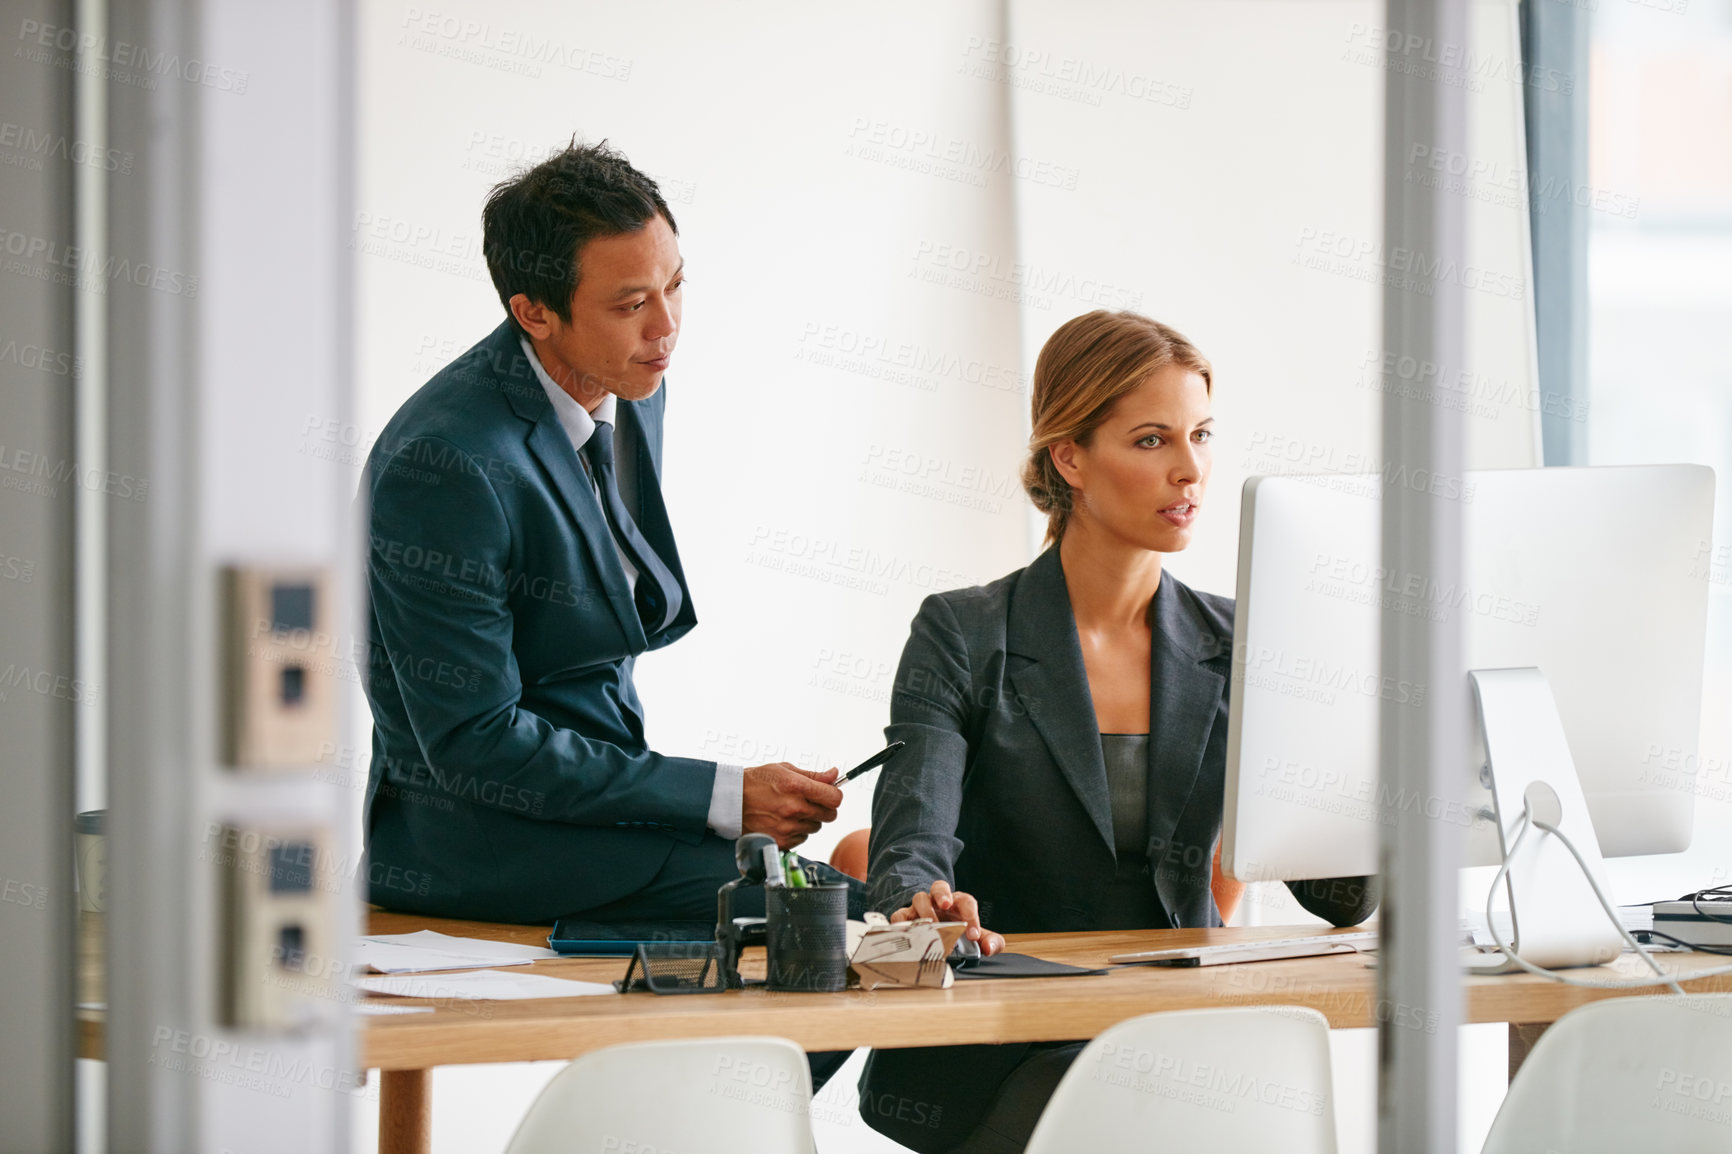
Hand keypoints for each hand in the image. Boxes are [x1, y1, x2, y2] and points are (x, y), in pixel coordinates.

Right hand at [741, 763, 842, 848]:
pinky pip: (802, 839)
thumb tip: (835, 775)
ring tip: (790, 810)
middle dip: (823, 808)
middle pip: (830, 815)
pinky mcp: (781, 841)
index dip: (834, 795)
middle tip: (809, 802)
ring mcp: (787, 827)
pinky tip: (783, 821)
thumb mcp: (784, 769)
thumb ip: (813, 775)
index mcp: (796, 786)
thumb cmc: (757, 781)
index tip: (829, 794)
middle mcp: (794, 808)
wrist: (731, 800)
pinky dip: (797, 831)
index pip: (834, 798)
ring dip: (809, 820)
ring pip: (815, 827)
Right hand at [890, 880, 1005, 956]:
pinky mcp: (905, 917)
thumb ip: (991, 941)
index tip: (973, 936)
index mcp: (959, 903)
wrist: (936, 936)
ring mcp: (920, 908)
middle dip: (943, 894)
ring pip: (919, 898)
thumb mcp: (977, 937)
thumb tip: (988, 948)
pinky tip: (907, 934)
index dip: (971, 916)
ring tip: (931, 927)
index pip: (966, 902)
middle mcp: (938, 901)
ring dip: (925, 911)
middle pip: (939, 886)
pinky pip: (899, 915)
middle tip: (946, 906)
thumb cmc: (959, 932)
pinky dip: (901, 923)